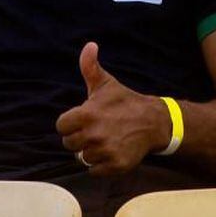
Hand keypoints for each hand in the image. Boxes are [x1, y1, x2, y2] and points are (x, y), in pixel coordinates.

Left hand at [55, 42, 169, 176]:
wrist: (154, 122)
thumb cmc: (125, 102)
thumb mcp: (106, 84)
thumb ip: (90, 67)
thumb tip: (89, 45)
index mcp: (87, 114)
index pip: (61, 126)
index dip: (70, 123)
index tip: (83, 120)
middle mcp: (94, 135)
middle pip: (69, 144)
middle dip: (80, 138)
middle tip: (95, 131)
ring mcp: (105, 152)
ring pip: (82, 158)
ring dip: (91, 151)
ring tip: (104, 141)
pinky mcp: (115, 166)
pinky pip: (94, 171)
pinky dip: (100, 165)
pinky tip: (110, 152)